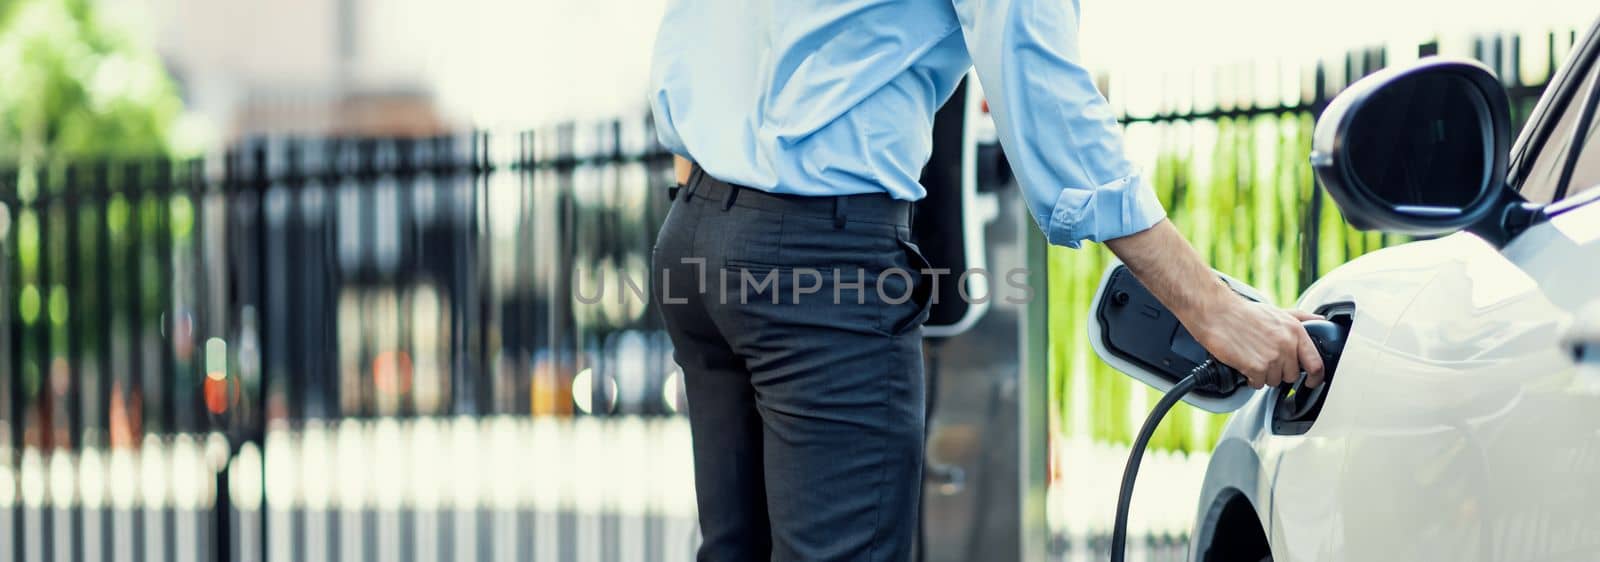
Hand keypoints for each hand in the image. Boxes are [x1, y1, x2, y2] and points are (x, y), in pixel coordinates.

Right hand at [1189, 300, 1326, 388]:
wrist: (1217, 313)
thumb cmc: (1244, 313)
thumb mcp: (1278, 311)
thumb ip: (1302, 318)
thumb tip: (1321, 320)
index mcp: (1296, 331)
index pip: (1316, 363)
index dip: (1315, 378)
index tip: (1311, 382)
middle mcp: (1287, 344)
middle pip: (1292, 375)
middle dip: (1279, 371)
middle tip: (1266, 360)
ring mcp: (1272, 357)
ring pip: (1274, 381)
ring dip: (1263, 375)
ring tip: (1252, 359)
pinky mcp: (1256, 367)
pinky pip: (1258, 384)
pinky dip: (1250, 378)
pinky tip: (1244, 364)